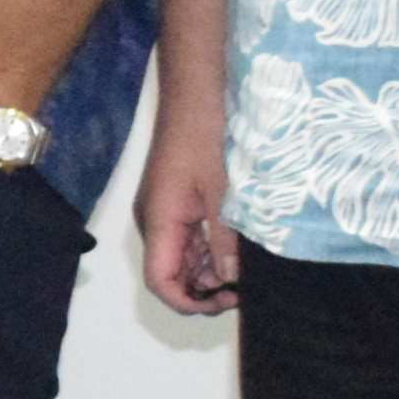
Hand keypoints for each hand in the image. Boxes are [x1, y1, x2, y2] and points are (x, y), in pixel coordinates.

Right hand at [133, 110, 237, 316]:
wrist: (195, 95)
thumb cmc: (206, 137)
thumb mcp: (224, 191)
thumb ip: (225, 238)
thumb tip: (231, 280)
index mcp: (160, 221)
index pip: (160, 281)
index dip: (188, 303)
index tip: (226, 302)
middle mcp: (155, 221)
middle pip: (169, 274)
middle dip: (202, 289)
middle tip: (243, 288)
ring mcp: (163, 211)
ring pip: (179, 258)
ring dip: (207, 271)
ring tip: (243, 269)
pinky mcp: (174, 202)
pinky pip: (186, 239)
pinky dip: (208, 251)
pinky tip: (235, 247)